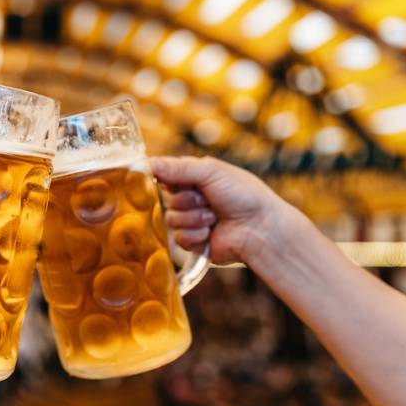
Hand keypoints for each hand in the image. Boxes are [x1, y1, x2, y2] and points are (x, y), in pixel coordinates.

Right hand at [151, 156, 297, 265]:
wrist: (261, 229)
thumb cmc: (243, 194)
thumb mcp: (210, 172)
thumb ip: (176, 168)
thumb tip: (143, 163)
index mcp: (193, 178)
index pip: (163, 175)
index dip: (165, 179)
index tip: (170, 181)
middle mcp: (190, 199)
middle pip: (165, 199)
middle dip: (187, 200)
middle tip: (208, 200)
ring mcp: (191, 221)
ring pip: (171, 220)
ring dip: (194, 218)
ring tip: (215, 217)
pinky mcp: (193, 243)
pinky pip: (178, 239)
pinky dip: (195, 235)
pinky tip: (212, 232)